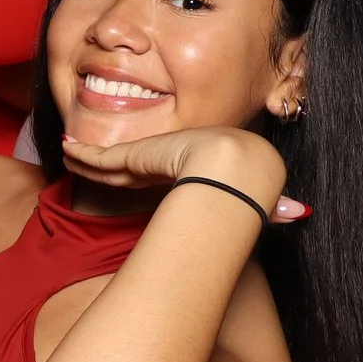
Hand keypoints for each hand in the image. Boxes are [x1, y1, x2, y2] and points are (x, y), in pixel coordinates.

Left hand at [60, 129, 304, 221]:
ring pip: (107, 159)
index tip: (121, 169)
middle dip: (103, 159)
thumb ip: (271, 207)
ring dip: (84, 155)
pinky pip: (98, 156)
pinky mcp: (133, 157)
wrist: (237, 168)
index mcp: (191, 166)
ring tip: (65, 149)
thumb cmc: (251, 183)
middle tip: (78, 152)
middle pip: (127, 162)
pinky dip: (80, 152)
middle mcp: (166, 160)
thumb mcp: (257, 197)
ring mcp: (148, 157)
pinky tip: (65, 147)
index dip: (137, 170)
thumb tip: (298, 214)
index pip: (158, 170)